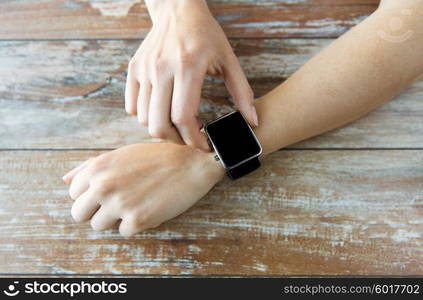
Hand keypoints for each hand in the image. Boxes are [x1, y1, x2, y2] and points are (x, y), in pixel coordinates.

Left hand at [62, 143, 224, 236]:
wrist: (192, 164)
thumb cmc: (157, 157)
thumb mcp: (122, 154)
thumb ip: (90, 167)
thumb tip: (66, 180)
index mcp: (98, 168)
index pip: (73, 193)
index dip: (90, 194)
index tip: (108, 191)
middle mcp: (104, 186)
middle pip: (78, 214)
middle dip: (95, 211)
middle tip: (116, 203)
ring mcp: (120, 204)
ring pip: (98, 226)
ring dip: (115, 219)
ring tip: (134, 204)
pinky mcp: (138, 220)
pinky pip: (124, 232)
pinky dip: (136, 224)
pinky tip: (149, 208)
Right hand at [125, 0, 257, 150]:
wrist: (178, 9)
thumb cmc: (206, 35)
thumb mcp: (229, 60)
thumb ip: (242, 92)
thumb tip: (252, 121)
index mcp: (187, 67)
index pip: (183, 117)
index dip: (194, 139)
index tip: (205, 145)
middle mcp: (161, 69)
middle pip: (159, 125)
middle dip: (177, 141)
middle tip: (190, 138)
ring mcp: (144, 70)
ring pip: (144, 120)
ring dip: (162, 130)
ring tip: (178, 125)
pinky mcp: (134, 70)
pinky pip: (132, 107)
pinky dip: (145, 117)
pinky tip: (162, 111)